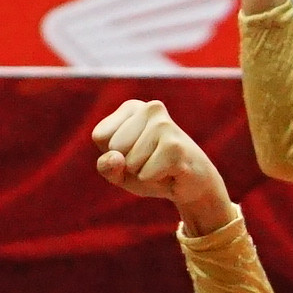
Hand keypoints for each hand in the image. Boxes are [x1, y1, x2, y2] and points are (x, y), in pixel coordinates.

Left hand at [94, 98, 235, 232]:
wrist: (192, 185)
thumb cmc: (152, 172)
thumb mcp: (120, 171)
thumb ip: (106, 166)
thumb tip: (115, 158)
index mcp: (133, 107)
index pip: (100, 136)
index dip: (114, 154)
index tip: (136, 153)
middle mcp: (150, 108)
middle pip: (114, 148)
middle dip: (129, 165)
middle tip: (151, 162)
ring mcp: (164, 125)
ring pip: (129, 162)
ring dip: (143, 173)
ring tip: (161, 166)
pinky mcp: (175, 146)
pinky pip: (145, 174)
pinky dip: (154, 180)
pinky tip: (172, 172)